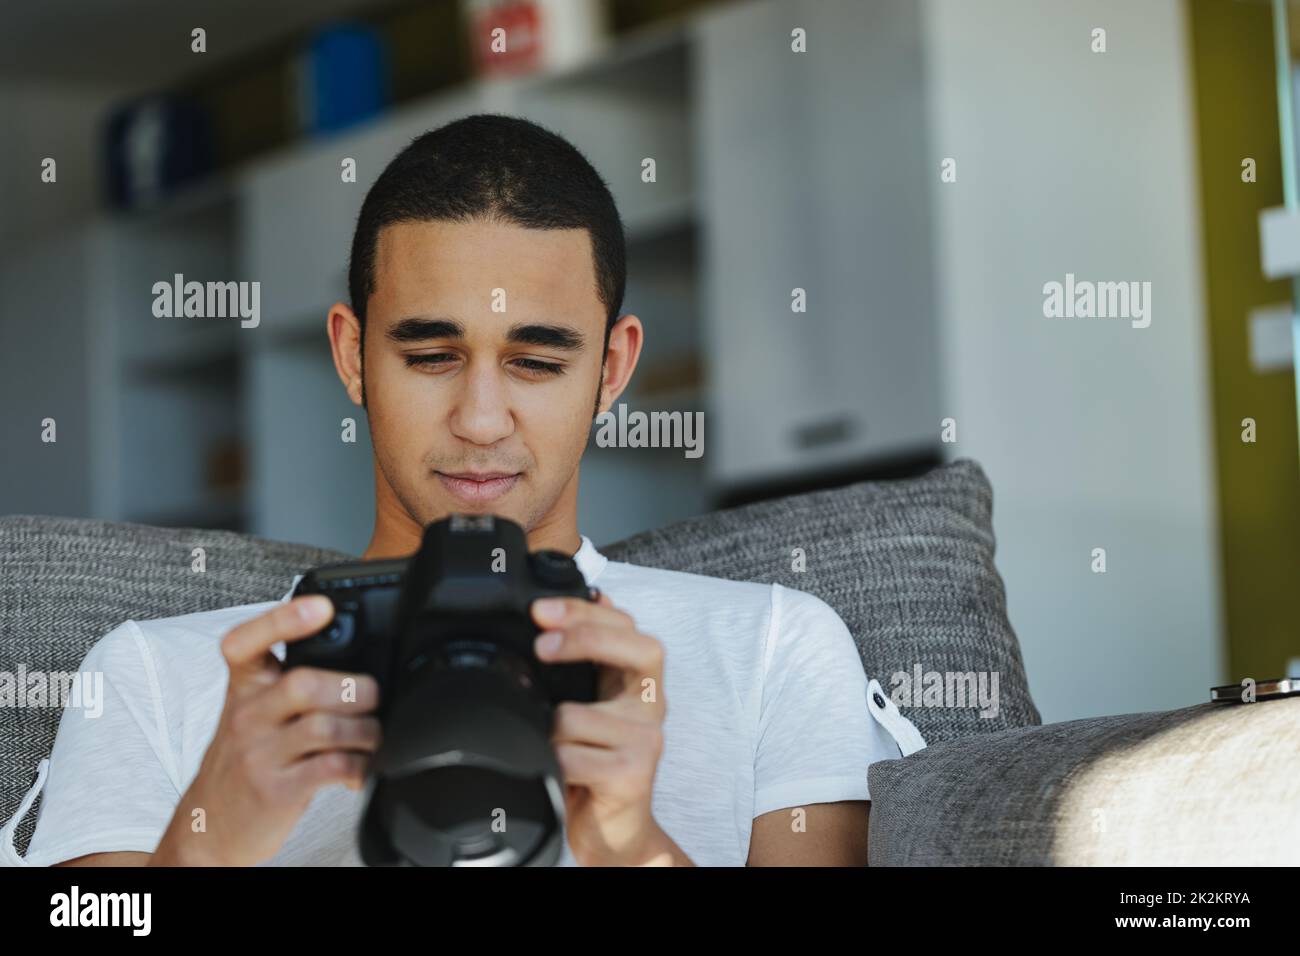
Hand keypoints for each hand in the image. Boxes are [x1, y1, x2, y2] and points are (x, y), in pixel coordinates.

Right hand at [150, 596, 381, 865]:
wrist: (207, 826)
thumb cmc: (243, 761)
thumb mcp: (253, 714)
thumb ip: (289, 684)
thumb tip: (359, 663)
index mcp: (243, 688)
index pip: (246, 642)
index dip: (283, 620)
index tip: (321, 606)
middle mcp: (246, 716)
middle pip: (303, 684)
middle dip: (353, 688)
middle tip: (372, 697)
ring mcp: (258, 755)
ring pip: (325, 727)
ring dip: (365, 731)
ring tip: (371, 737)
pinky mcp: (275, 791)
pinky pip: (330, 768)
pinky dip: (358, 766)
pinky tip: (358, 770)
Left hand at [531, 591, 670, 865]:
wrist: (614, 833)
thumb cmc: (597, 764)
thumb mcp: (593, 702)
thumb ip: (592, 658)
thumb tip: (592, 596)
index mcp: (638, 681)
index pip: (627, 627)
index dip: (586, 612)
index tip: (541, 611)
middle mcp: (651, 705)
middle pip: (634, 647)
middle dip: (583, 637)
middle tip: (541, 645)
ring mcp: (647, 740)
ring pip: (577, 714)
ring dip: (550, 731)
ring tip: (555, 749)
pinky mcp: (634, 774)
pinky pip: (571, 756)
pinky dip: (553, 763)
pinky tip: (561, 772)